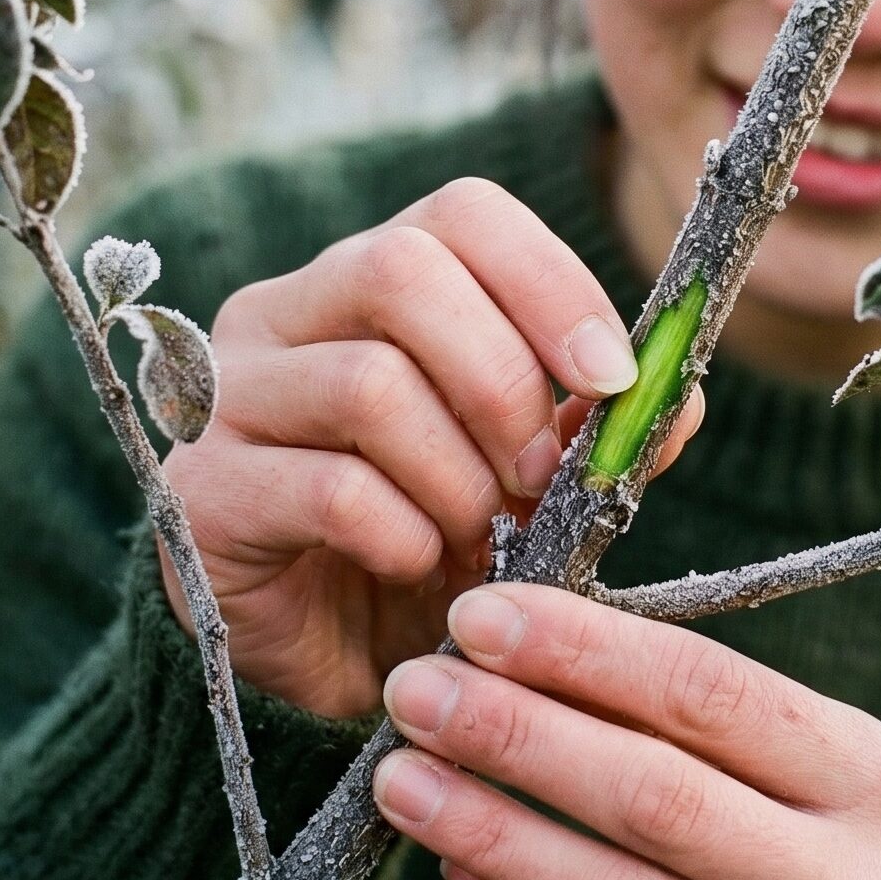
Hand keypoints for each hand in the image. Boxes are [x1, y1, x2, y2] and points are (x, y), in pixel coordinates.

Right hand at [157, 178, 703, 718]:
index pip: (460, 213)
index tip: (610, 379)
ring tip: (477, 536)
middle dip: (503, 381)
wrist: (319, 666)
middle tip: (539, 476)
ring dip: (459, 476)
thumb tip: (676, 401)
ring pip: (369, 383)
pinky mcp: (204, 491)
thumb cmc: (428, 546)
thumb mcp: (526, 483)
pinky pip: (332, 490)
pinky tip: (414, 566)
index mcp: (364, 282)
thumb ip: (591, 434)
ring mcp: (227, 397)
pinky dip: (405, 537)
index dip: (549, 283)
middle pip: (401, 271)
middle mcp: (280, 312)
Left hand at [371, 584, 880, 879]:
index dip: (584, 652)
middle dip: (519, 736)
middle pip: (656, 799)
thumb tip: (523, 641)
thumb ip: (691, 711)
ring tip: (403, 780)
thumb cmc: (822, 845)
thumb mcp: (808, 762)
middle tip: (416, 691)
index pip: (709, 694)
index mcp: (873, 779)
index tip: (478, 618)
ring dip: (496, 833)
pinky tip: (456, 873)